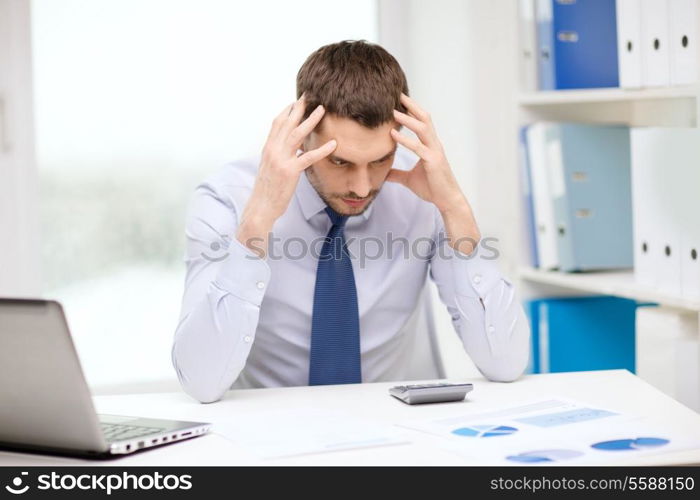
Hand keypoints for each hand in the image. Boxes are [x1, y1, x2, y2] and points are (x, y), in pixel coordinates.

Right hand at [237, 96, 336, 256]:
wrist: (260, 207)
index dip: (287, 110)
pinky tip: (334, 144)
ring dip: (310, 120)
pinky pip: (307, 157)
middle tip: (310, 95)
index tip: (297, 100)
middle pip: (287, 123)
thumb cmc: (267, 189)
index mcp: (268, 148)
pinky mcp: (290, 172)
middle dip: (299, 108)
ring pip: (297, 135)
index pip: (277, 123)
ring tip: (322, 109)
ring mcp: (280, 160)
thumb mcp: (270, 168)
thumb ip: (279, 155)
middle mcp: (272, 150)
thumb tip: (291, 148)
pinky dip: (321, 150)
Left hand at [388, 93, 480, 253]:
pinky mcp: (433, 162)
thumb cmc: (432, 189)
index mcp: (430, 146)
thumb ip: (397, 174)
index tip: (399, 100)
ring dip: (408, 119)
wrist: (447, 201)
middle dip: (412, 105)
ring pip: (423, 129)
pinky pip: (418, 148)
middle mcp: (434, 145)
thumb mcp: (409, 179)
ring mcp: (435, 152)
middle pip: (425, 118)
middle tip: (398, 94)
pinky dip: (405, 140)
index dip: (412, 110)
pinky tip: (393, 135)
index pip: (422, 122)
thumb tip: (383, 174)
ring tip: (393, 111)